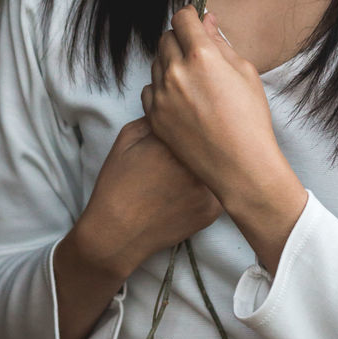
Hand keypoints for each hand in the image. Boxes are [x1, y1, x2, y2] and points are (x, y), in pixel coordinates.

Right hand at [78, 116, 221, 279]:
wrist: (118, 232)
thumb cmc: (117, 183)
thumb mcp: (126, 139)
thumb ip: (153, 117)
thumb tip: (175, 106)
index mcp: (171, 142)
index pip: (194, 118)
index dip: (192, 118)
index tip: (191, 118)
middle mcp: (193, 163)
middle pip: (210, 140)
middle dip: (205, 139)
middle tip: (192, 146)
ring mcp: (205, 188)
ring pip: (219, 164)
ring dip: (213, 162)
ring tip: (191, 169)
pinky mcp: (212, 210)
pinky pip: (220, 189)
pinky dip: (212, 187)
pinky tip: (192, 190)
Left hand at [141, 7, 308, 272]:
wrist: (240, 166)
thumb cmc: (250, 120)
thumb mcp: (245, 72)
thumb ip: (221, 43)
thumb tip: (207, 21)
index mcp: (201, 56)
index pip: (182, 19)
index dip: (189, 16)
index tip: (194, 20)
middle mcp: (176, 72)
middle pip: (166, 38)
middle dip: (180, 38)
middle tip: (196, 50)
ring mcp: (162, 96)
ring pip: (156, 63)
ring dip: (170, 62)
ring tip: (192, 78)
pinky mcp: (154, 116)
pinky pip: (150, 89)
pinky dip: (161, 87)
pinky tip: (180, 97)